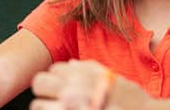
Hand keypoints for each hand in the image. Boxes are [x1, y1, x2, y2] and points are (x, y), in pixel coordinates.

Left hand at [30, 60, 151, 109]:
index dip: (59, 78)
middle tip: (54, 98)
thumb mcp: (114, 79)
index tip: (64, 86)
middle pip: (39, 83)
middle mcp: (71, 91)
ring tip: (59, 109)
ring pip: (38, 105)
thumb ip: (89, 69)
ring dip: (46, 107)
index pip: (54, 70)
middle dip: (45, 90)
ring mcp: (67, 109)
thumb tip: (71, 65)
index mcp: (82, 76)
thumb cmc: (131, 101)